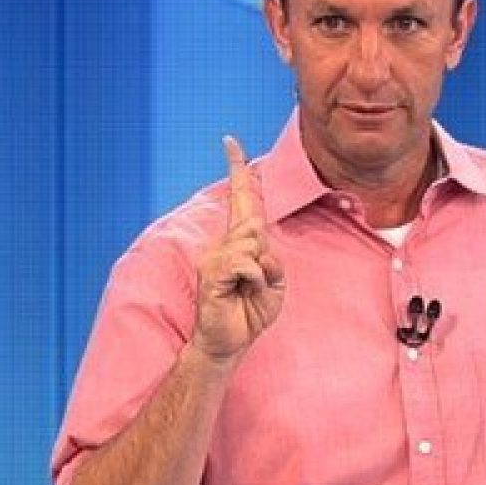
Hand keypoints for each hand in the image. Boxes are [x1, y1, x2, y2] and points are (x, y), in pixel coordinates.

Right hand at [190, 136, 285, 362]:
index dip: (237, 170)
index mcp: (237, 244)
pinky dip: (255, 280)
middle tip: (256, 284)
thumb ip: (271, 260)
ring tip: (249, 292)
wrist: (229, 342)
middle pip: (254, 225)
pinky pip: (246, 263)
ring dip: (262, 272)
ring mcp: (214, 257)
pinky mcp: (211, 273)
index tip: (230, 141)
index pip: (240, 200)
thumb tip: (255, 242)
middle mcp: (222, 245)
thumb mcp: (274, 285)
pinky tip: (243, 294)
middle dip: (265, 256)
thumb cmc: (250, 313)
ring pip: (252, 244)